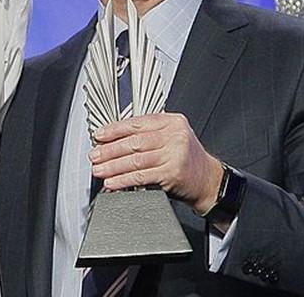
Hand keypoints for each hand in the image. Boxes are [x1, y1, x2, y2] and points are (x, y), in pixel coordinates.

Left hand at [90, 112, 223, 213]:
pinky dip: (124, 180)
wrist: (208, 181)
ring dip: (113, 166)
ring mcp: (175, 154)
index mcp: (172, 122)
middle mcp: (175, 135)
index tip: (100, 136)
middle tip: (95, 155)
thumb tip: (113, 140)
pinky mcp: (172, 173)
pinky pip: (141, 176)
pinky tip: (113, 182)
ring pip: (136, 160)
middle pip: (134, 141)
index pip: (137, 123)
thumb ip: (149, 134)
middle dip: (110, 150)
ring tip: (99, 169)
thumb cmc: (186, 159)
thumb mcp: (172, 138)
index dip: (115, 129)